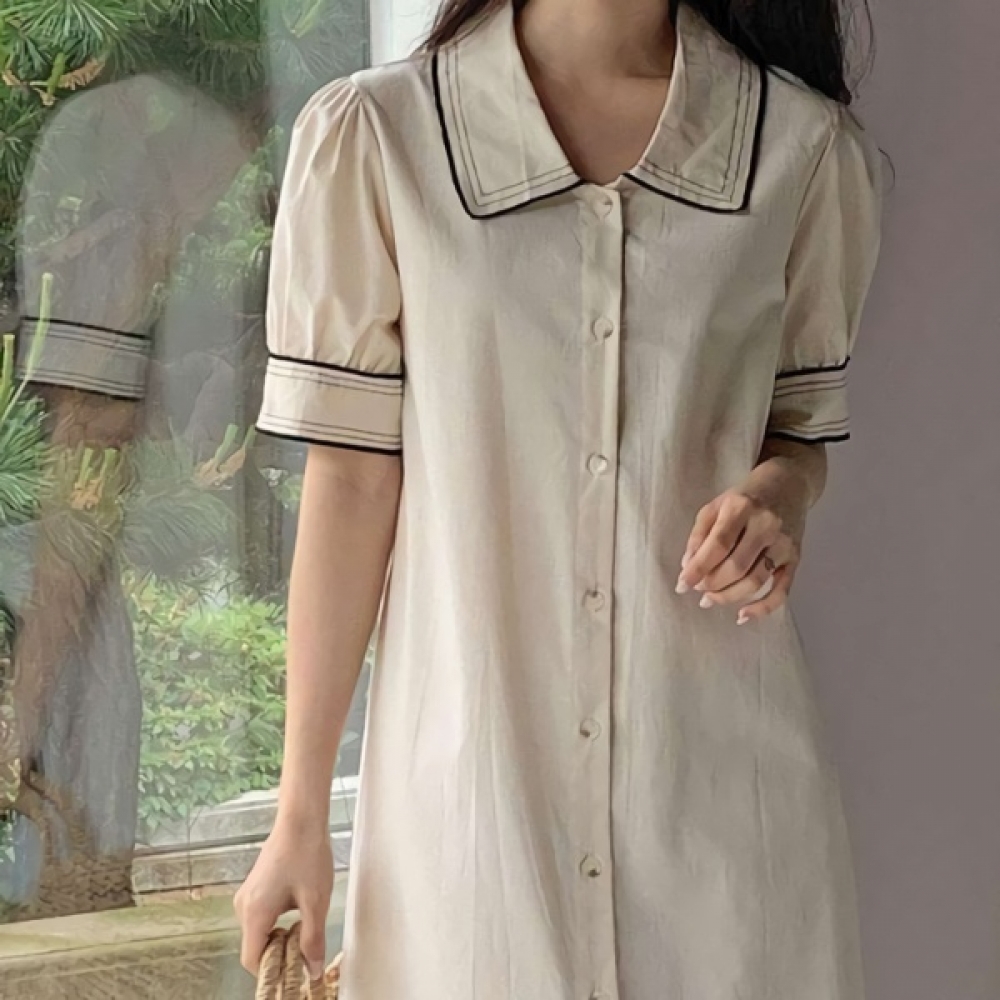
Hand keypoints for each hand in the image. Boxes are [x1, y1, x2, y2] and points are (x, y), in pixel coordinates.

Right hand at [233, 818, 333, 980]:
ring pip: (258, 932)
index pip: (253, 961)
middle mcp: (244, 906)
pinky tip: (298, 911)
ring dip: (279, 937)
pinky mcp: (255, 886)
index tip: (296, 970)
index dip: (273, 971)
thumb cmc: (307, 855)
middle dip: (279, 955)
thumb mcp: (316, 901)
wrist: (301, 820)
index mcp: (254, 913)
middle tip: (306, 950)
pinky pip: (260, 916)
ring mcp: (247, 895)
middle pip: (255, 947)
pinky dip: (276, 923)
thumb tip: (312, 970)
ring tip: (306, 927)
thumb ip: (313, 939)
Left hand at [675, 487, 804, 623]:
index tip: (682, 584)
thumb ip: (699, 535)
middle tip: (697, 589)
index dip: (698, 568)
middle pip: (736, 566)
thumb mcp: (716, 505)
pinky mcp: (795, 558)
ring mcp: (784, 543)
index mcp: (742, 507)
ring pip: (755, 581)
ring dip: (728, 596)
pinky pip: (781, 590)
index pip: (718, 544)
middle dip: (711, 584)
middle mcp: (766, 525)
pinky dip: (762, 608)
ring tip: (709, 599)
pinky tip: (742, 615)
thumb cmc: (745, 497)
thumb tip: (688, 566)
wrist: (788, 484)